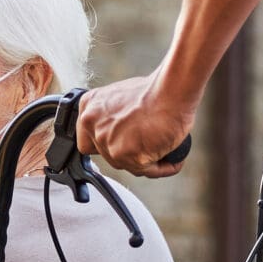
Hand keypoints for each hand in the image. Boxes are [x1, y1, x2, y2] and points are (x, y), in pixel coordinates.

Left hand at [78, 74, 195, 178]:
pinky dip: (162, 168)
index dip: (107, 145)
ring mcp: (107, 141)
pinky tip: (173, 161)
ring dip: (147, 163)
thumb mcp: (123, 97)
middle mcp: (93, 125)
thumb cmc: (155, 90)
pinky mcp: (126, 156)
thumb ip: (113, 116)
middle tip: (150, 145)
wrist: (171, 91)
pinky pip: (147, 171)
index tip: (122, 144)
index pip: (89, 140)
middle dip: (130, 153)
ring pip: (128, 166)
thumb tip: (123, 132)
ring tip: (165, 151)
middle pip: (109, 156)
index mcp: (89, 107)